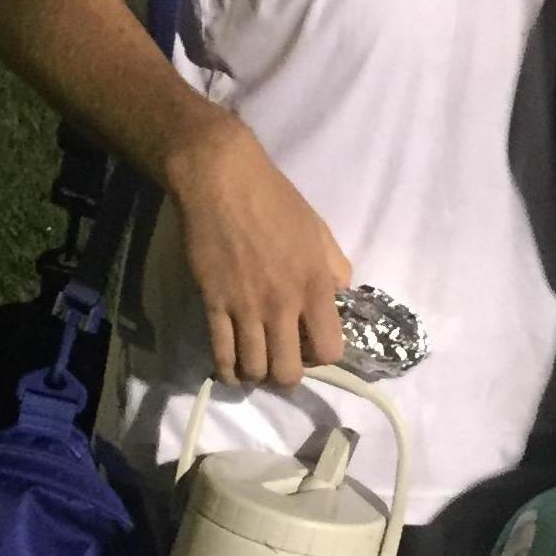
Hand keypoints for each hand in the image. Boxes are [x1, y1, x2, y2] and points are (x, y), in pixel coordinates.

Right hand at [165, 115, 350, 388]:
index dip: (322, 357)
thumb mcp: (320, 231)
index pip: (330, 350)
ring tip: (258, 367)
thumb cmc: (276, 200)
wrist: (222, 181)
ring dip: (258, 375)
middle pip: (289, 371)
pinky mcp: (213, 304)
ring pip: (255, 369)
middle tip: (283, 361)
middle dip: (288, 375)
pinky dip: (228, 371)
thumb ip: (335, 269)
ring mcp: (246, 307)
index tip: (312, 346)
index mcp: (315, 286)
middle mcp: (282, 305)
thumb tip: (341, 298)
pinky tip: (233, 372)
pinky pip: (222, 354)